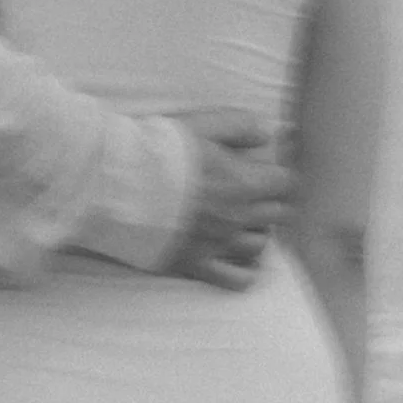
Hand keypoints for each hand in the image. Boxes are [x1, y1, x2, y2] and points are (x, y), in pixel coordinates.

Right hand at [166, 111, 293, 289]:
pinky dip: (244, 270)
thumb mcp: (203, 123)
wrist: (118, 185)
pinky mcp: (196, 264)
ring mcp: (218, 244)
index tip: (261, 170)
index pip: (285, 183)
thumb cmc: (158, 151)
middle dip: (267, 201)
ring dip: (255, 232)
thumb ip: (241, 125)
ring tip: (238, 221)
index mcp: (243, 182)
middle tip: (248, 192)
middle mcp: (237, 217)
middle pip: (276, 214)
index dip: (275, 174)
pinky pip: (237, 279)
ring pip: (259, 245)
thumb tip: (265, 133)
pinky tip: (233, 256)